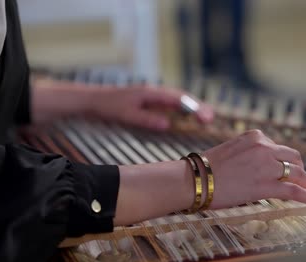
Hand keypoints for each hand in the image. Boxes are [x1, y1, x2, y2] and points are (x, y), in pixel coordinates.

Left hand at [93, 85, 213, 129]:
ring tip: (207, 117)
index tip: (205, 117)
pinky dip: (183, 109)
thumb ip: (146, 119)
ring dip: (192, 107)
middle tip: (211, 118)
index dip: (193, 107)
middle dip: (198, 107)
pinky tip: (188, 116)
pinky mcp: (151, 102)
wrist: (94, 99)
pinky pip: (171, 104)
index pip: (178, 99)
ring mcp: (154, 96)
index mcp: (151, 93)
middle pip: (182, 98)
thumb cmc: (109, 106)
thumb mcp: (126, 115)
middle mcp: (155, 92)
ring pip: (178, 100)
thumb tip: (167, 124)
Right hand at [203, 130, 305, 208]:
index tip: (291, 168)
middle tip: (304, 180)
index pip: (279, 148)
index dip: (287, 160)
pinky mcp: (266, 185)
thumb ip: (249, 154)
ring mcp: (267, 166)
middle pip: (293, 158)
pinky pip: (293, 190)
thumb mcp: (231, 150)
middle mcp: (264, 147)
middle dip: (300, 170)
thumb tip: (259, 167)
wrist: (194, 179)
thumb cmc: (206, 168)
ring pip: (297, 173)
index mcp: (255, 137)